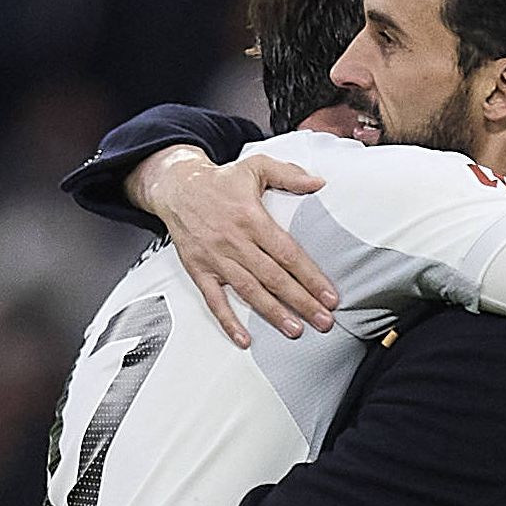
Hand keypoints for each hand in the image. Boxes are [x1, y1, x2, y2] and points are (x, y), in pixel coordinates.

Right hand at [130, 146, 337, 346]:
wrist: (177, 187)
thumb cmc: (219, 181)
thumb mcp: (256, 166)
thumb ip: (289, 174)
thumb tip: (319, 182)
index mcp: (252, 218)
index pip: (288, 254)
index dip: (310, 277)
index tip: (329, 296)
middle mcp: (235, 242)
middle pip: (274, 278)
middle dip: (301, 302)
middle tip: (323, 321)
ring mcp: (216, 259)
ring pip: (249, 291)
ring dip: (273, 313)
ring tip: (294, 330)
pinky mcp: (199, 270)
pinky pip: (214, 300)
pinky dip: (228, 321)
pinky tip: (244, 339)